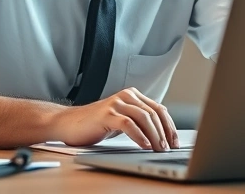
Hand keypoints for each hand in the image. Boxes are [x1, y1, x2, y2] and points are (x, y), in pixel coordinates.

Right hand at [51, 87, 179, 150]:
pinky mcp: (106, 114)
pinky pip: (128, 124)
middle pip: (153, 113)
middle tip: (169, 148)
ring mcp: (116, 104)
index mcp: (133, 96)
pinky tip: (145, 145)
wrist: (69, 123)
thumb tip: (162, 135)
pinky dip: (139, 135)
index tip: (175, 141)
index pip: (158, 109)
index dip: (169, 126)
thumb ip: (139, 121)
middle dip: (164, 132)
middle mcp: (126, 96)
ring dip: (154, 135)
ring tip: (159, 148)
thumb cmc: (96, 124)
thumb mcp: (122, 120)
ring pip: (143, 117)